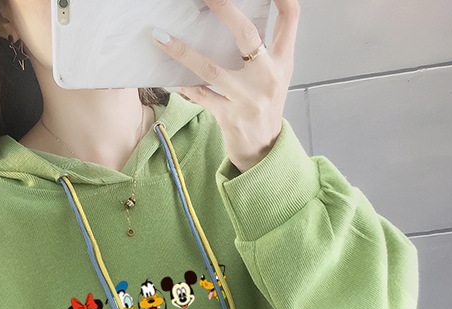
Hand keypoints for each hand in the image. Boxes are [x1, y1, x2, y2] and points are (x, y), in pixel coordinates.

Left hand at [152, 0, 299, 173]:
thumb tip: (234, 18)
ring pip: (211, 68)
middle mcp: (268, 76)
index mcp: (282, 61)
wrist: (263, 151)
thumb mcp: (274, 76)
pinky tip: (170, 75)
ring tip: (161, 37)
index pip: (290, 17)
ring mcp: (248, 98)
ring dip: (182, 51)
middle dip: (224, 8)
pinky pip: (201, 95)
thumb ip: (262, 49)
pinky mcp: (230, 117)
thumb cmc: (264, 108)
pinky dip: (185, 84)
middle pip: (247, 34)